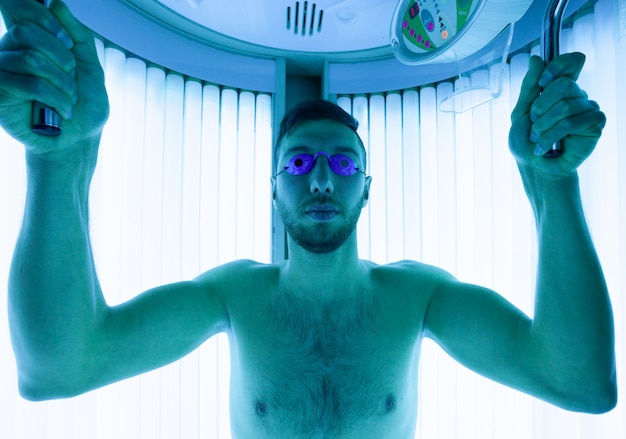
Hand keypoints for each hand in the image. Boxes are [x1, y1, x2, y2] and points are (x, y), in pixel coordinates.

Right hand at [0, 0, 108, 159]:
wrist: (81, 137)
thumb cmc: (84, 103)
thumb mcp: (90, 65)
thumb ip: (77, 34)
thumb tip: (56, 4)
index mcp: (31, 41)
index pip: (22, 10)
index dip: (45, 19)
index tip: (67, 42)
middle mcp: (10, 52)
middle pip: (27, 32)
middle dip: (61, 56)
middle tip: (72, 77)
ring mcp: (2, 73)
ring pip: (31, 59)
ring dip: (62, 82)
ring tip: (70, 99)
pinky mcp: (0, 96)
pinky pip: (27, 84)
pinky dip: (54, 97)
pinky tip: (62, 110)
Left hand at [509, 53, 604, 179]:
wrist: (534, 168)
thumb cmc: (526, 142)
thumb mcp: (520, 112)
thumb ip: (529, 87)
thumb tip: (537, 59)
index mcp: (559, 89)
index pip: (571, 62)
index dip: (558, 67)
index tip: (542, 82)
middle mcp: (577, 95)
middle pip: (564, 84)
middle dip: (541, 106)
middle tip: (533, 122)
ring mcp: (588, 109)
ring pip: (565, 106)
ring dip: (543, 126)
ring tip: (536, 139)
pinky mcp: (595, 124)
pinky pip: (572, 122)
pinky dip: (552, 136)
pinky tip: (545, 147)